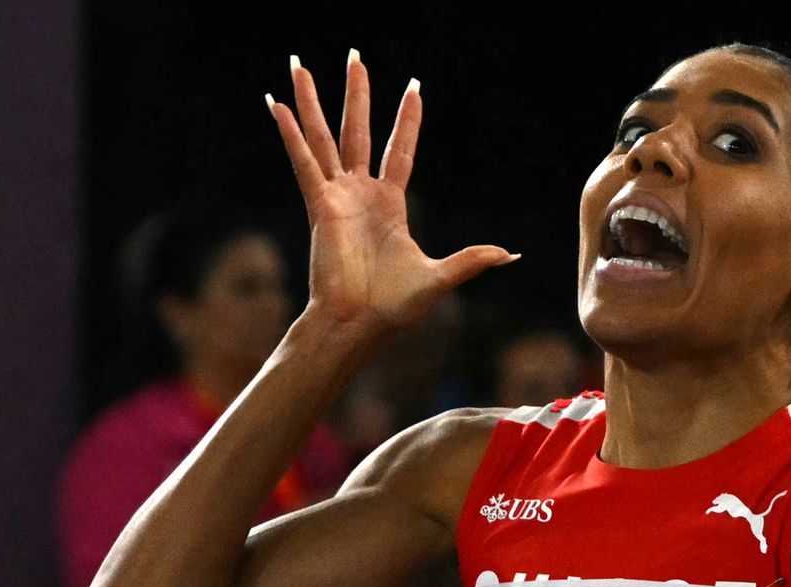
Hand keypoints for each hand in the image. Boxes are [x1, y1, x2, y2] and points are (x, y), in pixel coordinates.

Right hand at [266, 50, 518, 333]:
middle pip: (357, 130)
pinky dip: (291, 134)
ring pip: (324, 137)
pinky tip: (277, 105)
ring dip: (311, 100)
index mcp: (389, 205)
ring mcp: (337, 197)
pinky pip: (305, 162)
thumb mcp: (441, 277)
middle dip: (357, 93)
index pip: (399, 151)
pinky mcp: (319, 206)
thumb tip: (513, 255)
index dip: (406, 120)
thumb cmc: (394, 307)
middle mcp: (360, 194)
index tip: (414, 88)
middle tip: (354, 56)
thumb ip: (472, 260)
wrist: (359, 324)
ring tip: (299, 65)